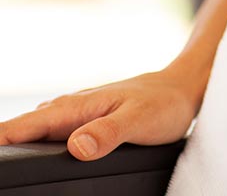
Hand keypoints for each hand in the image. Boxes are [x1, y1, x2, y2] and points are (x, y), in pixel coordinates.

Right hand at [0, 65, 201, 159]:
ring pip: (33, 133)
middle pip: (19, 132)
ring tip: (4, 164)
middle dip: (0, 148)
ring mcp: (74, 116)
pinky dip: (35, 144)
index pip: (19, 128)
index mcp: (73, 109)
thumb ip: (107, 133)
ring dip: (14, 147)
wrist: (183, 89)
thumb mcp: (139, 120)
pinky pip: (50, 135)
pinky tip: (33, 155)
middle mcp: (68, 110)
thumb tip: (76, 147)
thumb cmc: (164, 103)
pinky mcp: (83, 123)